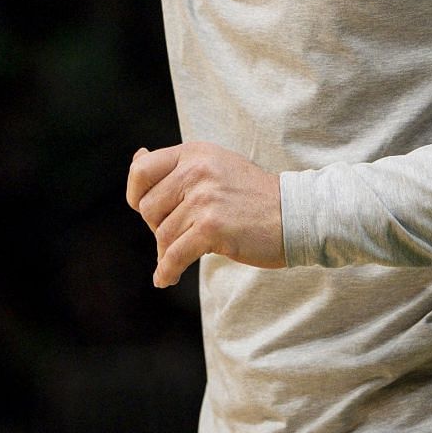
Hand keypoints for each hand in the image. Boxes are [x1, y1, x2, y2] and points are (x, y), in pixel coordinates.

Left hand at [126, 141, 283, 287]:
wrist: (295, 214)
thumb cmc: (252, 195)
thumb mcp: (214, 165)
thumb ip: (175, 164)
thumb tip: (137, 156)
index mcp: (194, 152)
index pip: (141, 170)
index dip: (136, 194)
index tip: (144, 211)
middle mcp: (196, 170)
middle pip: (149, 208)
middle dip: (157, 227)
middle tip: (180, 234)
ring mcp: (204, 198)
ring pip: (162, 235)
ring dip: (168, 252)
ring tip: (184, 255)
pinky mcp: (212, 227)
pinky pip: (175, 255)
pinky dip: (167, 271)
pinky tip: (165, 280)